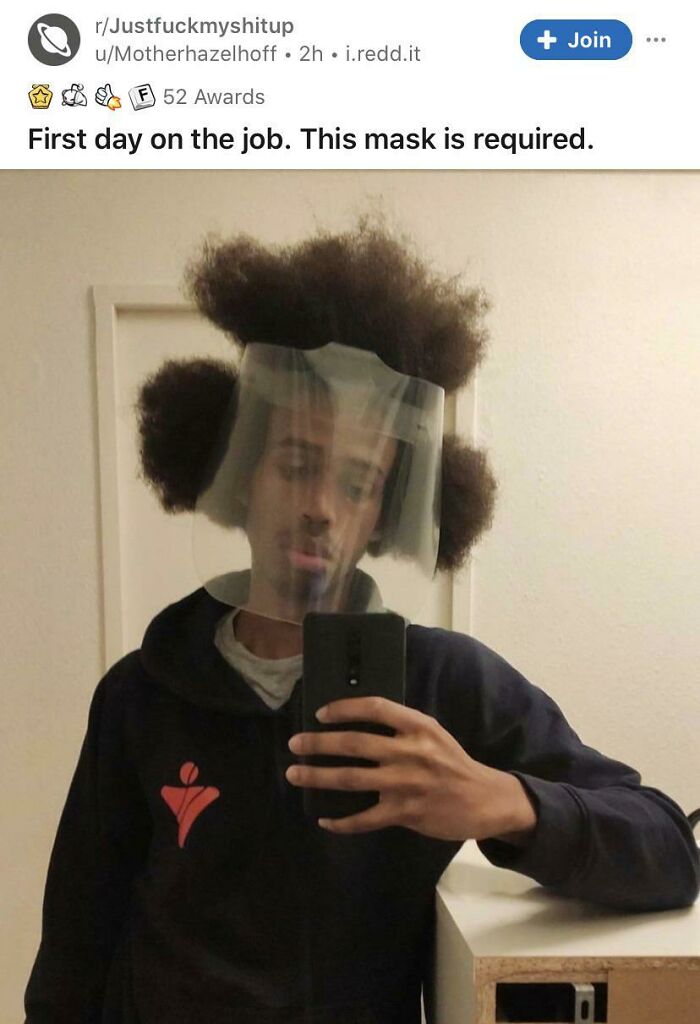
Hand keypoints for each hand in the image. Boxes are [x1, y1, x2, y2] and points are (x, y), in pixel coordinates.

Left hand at [286, 696, 536, 840]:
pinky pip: (364, 818)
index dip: (345, 708)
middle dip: (318, 743)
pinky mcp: (405, 812)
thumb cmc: (453, 763)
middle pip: (354, 743)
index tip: (321, 713)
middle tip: (295, 743)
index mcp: (418, 726)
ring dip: (318, 776)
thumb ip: (401, 728)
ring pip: (351, 778)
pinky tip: (325, 819)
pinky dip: (341, 821)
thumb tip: (356, 722)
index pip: (375, 708)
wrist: (484, 800)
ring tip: (294, 773)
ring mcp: (405, 783)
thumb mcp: (432, 734)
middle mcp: (410, 751)